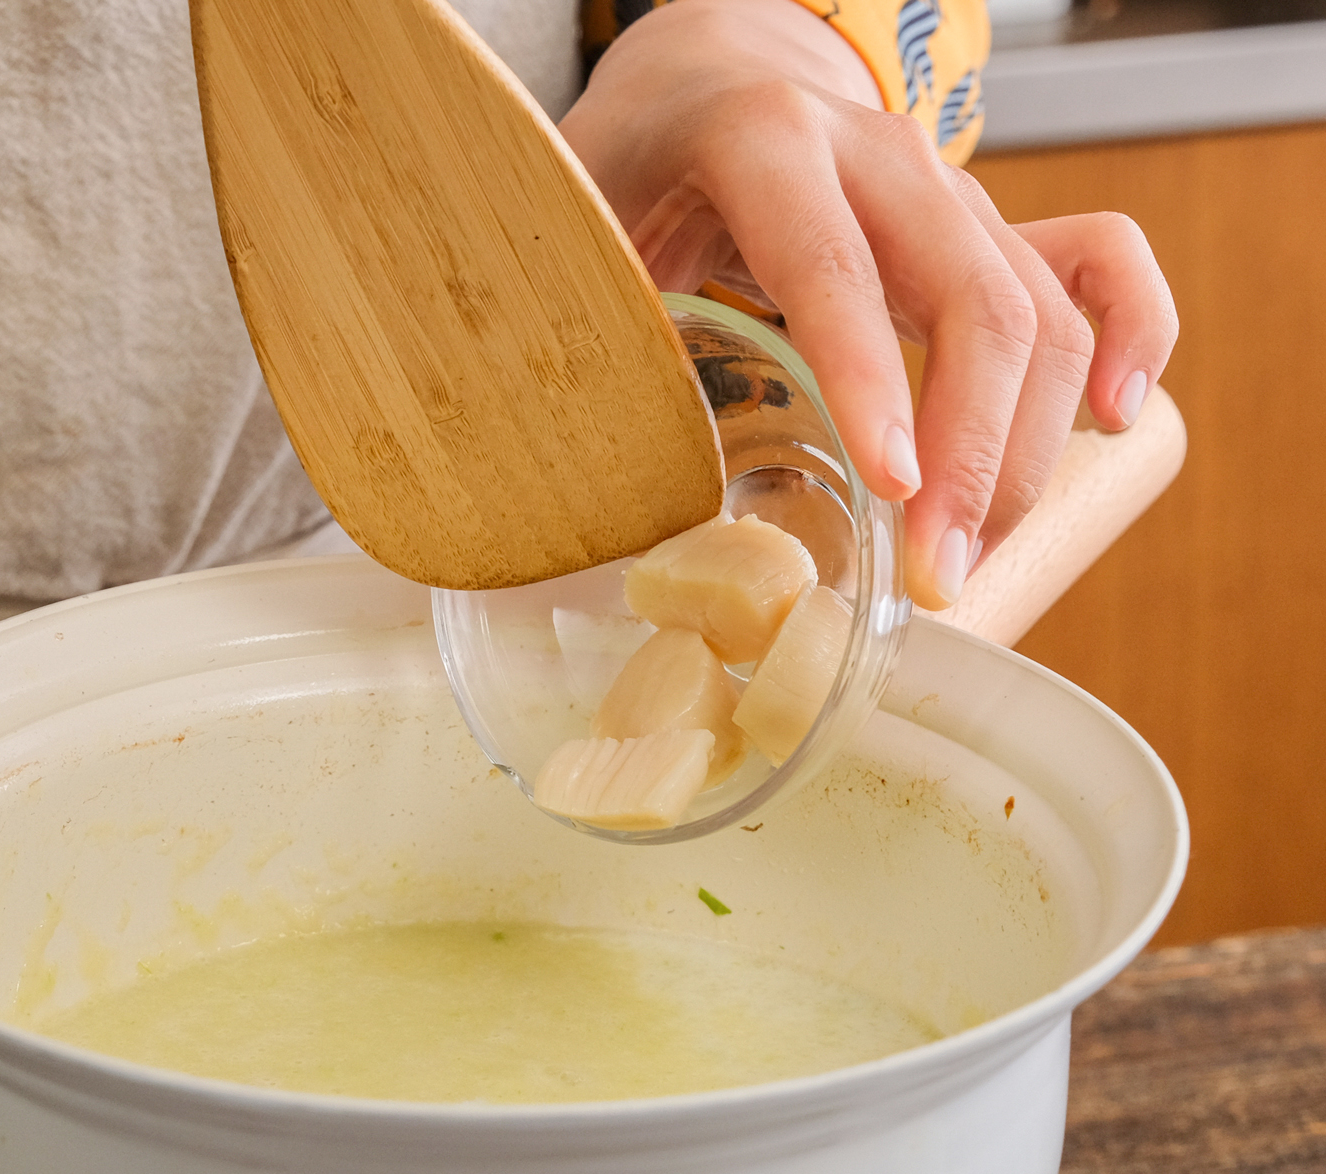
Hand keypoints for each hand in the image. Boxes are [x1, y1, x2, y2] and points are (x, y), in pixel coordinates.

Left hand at [559, 0, 1178, 608]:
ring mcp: (947, 191)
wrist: (711, 72)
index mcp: (764, 139)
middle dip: (967, 454)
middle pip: (974, 300)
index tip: (893, 489)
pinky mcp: (987, 228)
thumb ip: (570, 310)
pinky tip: (1114, 419)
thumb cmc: (632, 165)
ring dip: (1022, 450)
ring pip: (1038, 312)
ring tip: (967, 562)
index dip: (870, 380)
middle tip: (934, 577)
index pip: (834, 268)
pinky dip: (1131, 334)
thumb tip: (564, 460)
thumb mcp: (573, 219)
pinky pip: (1095, 265)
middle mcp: (880, 156)